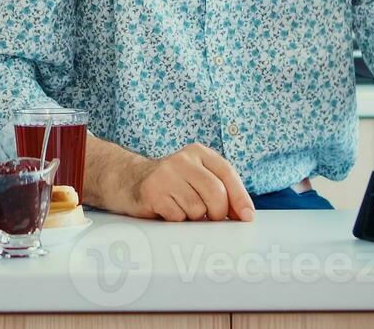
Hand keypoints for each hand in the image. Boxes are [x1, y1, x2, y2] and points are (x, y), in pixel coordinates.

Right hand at [133, 143, 254, 221]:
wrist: (127, 178)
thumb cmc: (170, 183)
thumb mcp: (196, 177)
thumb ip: (220, 189)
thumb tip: (244, 214)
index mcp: (198, 152)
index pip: (227, 174)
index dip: (240, 197)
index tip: (246, 217)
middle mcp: (182, 159)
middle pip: (216, 194)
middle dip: (217, 213)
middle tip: (208, 217)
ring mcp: (166, 174)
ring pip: (197, 209)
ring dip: (193, 218)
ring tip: (181, 208)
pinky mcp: (152, 191)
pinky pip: (178, 216)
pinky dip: (177, 220)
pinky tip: (167, 210)